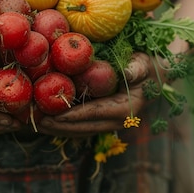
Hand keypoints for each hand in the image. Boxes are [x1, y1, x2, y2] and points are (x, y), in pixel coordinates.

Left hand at [37, 52, 165, 137]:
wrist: (156, 73)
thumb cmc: (148, 63)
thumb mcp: (145, 62)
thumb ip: (138, 68)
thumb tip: (130, 71)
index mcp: (127, 108)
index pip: (95, 114)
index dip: (72, 115)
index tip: (53, 114)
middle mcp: (118, 122)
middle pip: (84, 127)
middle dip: (60, 126)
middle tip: (37, 120)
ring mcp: (110, 124)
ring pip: (81, 130)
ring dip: (59, 129)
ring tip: (38, 122)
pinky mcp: (103, 120)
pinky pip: (82, 126)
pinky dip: (65, 124)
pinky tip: (48, 119)